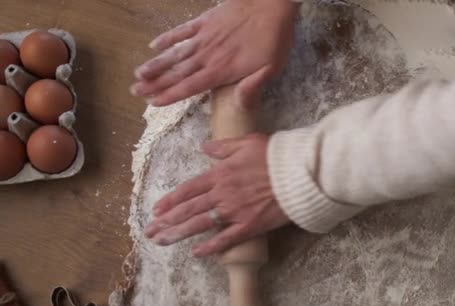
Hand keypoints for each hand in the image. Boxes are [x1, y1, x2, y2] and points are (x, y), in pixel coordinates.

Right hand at [131, 0, 297, 106]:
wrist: (271, 3)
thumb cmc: (276, 37)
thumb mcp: (272, 68)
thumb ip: (253, 86)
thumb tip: (240, 104)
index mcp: (223, 70)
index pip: (191, 86)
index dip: (171, 95)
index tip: (154, 102)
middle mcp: (208, 55)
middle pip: (177, 72)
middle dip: (155, 83)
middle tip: (135, 91)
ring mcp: (205, 37)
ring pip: (175, 54)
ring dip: (156, 64)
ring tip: (138, 74)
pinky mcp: (205, 21)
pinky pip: (182, 31)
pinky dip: (167, 38)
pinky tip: (154, 45)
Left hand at [144, 134, 290, 256]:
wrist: (300, 173)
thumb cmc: (276, 156)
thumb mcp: (248, 142)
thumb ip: (224, 147)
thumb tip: (204, 148)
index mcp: (221, 174)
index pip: (189, 189)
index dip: (171, 200)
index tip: (156, 209)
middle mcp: (223, 194)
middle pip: (188, 209)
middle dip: (166, 221)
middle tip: (150, 230)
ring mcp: (235, 211)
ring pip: (200, 225)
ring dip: (179, 234)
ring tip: (162, 242)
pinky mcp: (250, 226)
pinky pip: (226, 239)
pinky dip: (210, 247)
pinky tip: (196, 253)